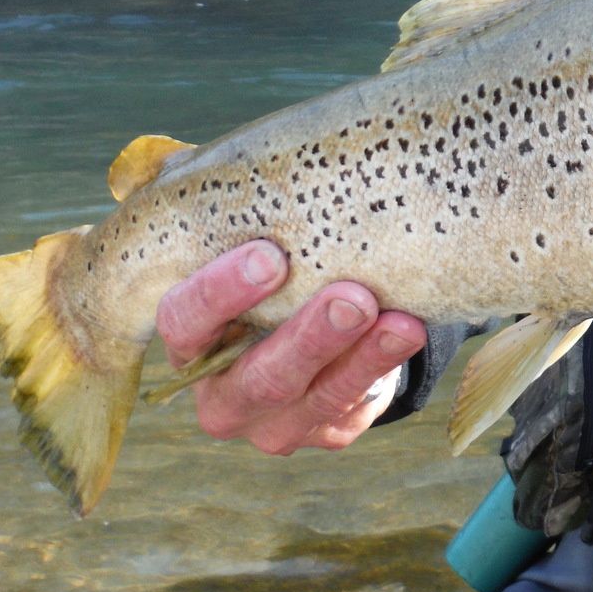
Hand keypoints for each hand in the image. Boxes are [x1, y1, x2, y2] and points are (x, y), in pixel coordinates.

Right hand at [154, 240, 428, 454]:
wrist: (322, 328)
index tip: (270, 254)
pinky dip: (382, 370)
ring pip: (315, 399)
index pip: (182, 323)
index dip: (220, 294)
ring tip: (402, 321)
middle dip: (307, 337)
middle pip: (257, 377)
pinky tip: (410, 332)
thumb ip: (231, 213)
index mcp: (189, 341)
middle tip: (352, 297)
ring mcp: (275, 424)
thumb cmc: (279, 270)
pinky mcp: (326, 433)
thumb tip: (210, 158)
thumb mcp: (244, 244)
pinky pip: (353, 408)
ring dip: (362, 357)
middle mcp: (223, 394)